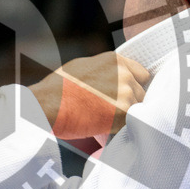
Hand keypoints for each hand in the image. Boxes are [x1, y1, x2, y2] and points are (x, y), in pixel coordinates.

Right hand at [28, 52, 148, 138]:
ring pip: (138, 108)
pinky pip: (131, 123)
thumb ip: (104, 70)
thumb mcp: (82, 67)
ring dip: (126, 115)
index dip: (134, 85)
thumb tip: (112, 78)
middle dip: (130, 101)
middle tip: (111, 110)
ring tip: (105, 118)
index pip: (142, 74)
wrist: (48, 105)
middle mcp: (124, 74)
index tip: (125, 94)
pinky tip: (105, 126)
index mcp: (115, 60)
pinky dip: (121, 127)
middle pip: (141, 92)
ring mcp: (126, 94)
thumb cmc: (58, 88)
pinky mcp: (123, 113)